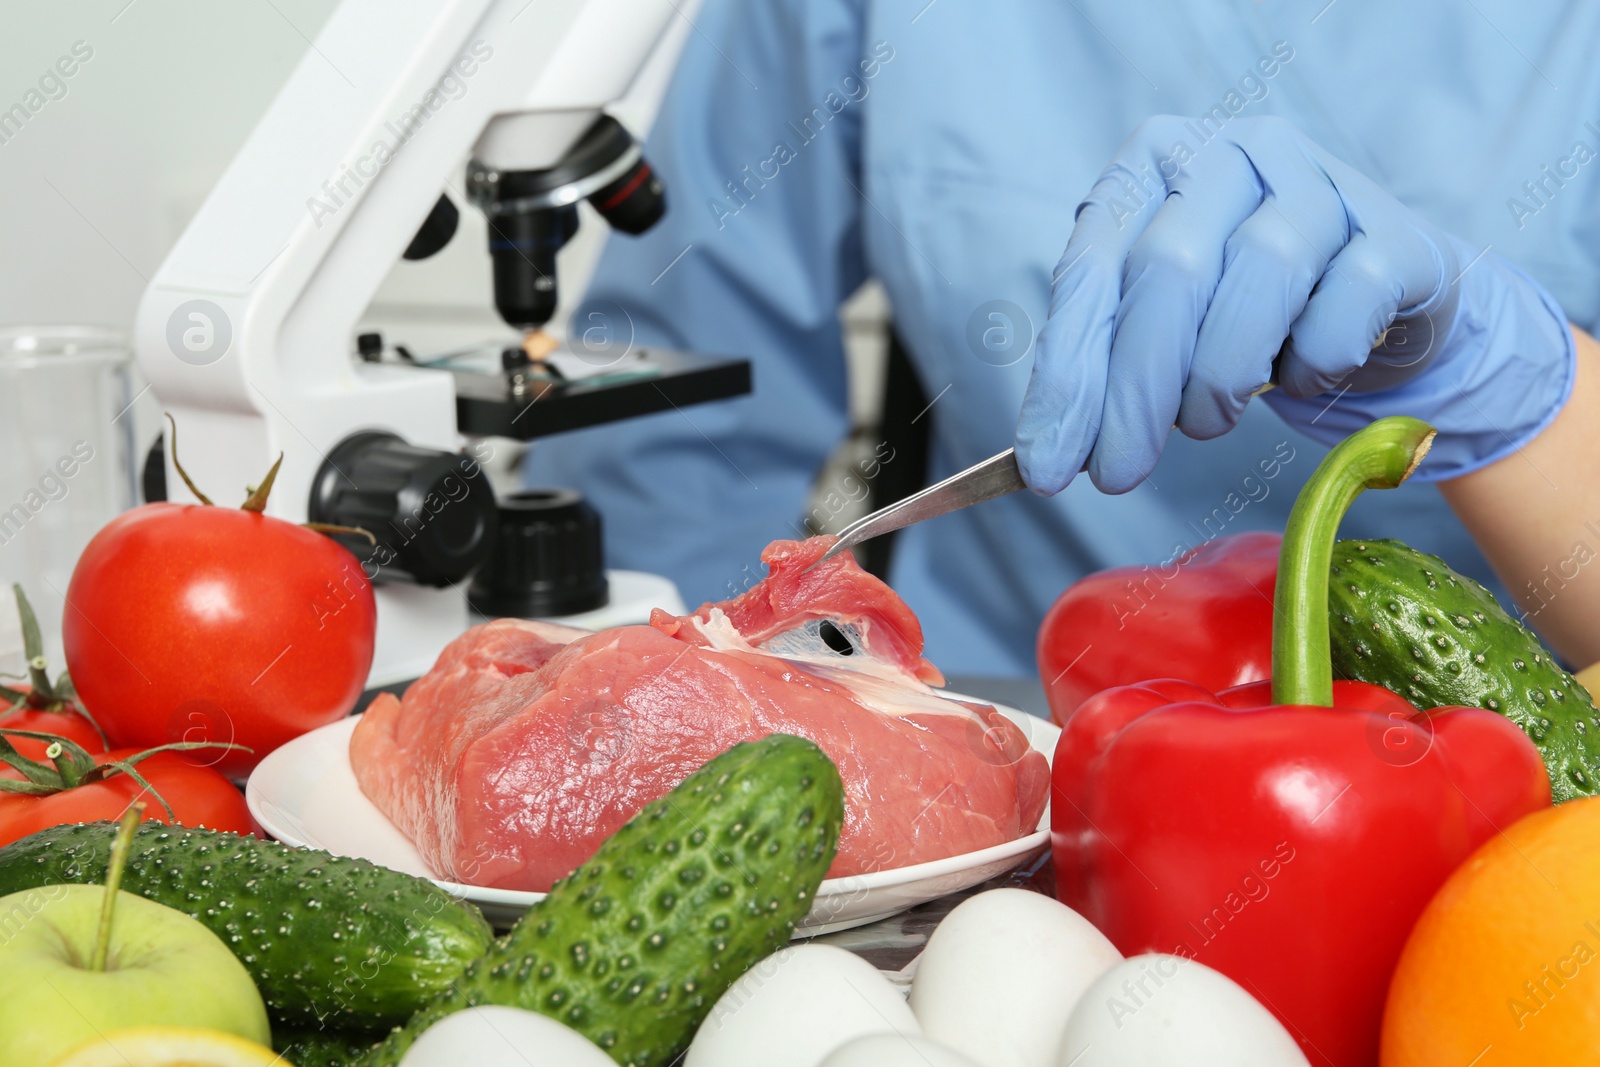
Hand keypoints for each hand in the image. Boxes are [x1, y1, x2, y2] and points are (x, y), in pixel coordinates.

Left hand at [1016, 115, 1574, 493]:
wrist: (1377, 293)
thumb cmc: (1242, 306)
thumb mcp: (1160, 319)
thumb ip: (1103, 360)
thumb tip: (1048, 451)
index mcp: (1155, 160)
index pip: (1092, 269)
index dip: (1066, 374)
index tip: (1046, 464)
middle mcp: (1235, 151)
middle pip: (1170, 270)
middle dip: (1134, 391)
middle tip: (1116, 473)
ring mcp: (1322, 182)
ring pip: (1261, 274)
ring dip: (1220, 378)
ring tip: (1206, 421)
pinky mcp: (1395, 234)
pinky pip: (1343, 307)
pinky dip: (1311, 364)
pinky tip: (1301, 378)